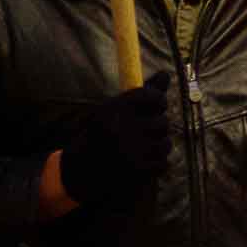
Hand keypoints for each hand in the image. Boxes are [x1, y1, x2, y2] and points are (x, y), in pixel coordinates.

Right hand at [59, 72, 173, 206]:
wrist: (79, 173)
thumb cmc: (99, 136)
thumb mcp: (113, 110)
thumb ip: (142, 94)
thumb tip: (166, 73)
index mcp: (112, 110)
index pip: (152, 96)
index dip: (159, 101)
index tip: (157, 107)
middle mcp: (121, 129)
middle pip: (163, 122)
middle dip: (157, 128)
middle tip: (143, 134)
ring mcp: (130, 152)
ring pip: (165, 144)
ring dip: (158, 147)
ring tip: (144, 149)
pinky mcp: (137, 171)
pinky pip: (163, 163)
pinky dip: (156, 165)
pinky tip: (143, 164)